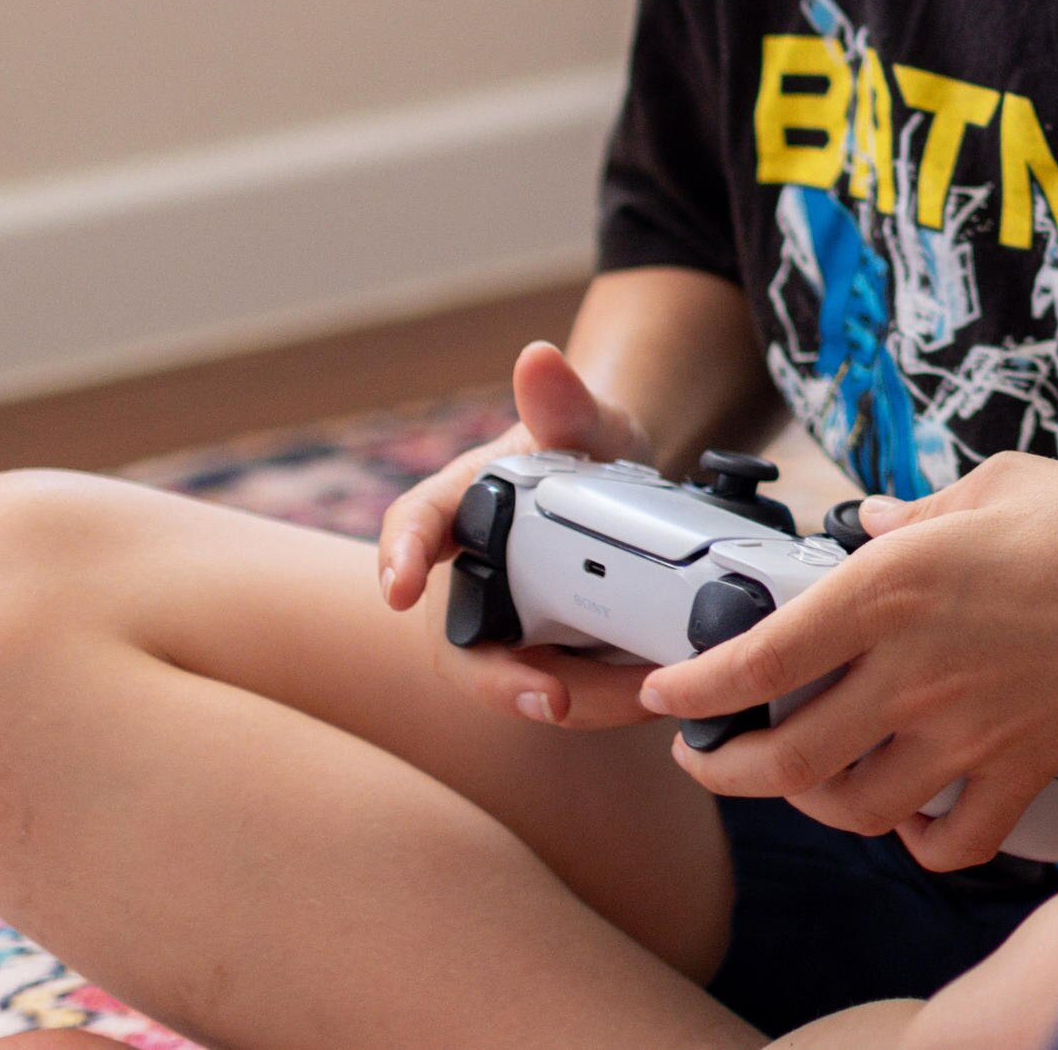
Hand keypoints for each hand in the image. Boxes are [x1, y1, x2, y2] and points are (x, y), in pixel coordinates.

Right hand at [373, 340, 676, 731]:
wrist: (622, 481)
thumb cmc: (584, 448)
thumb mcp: (587, 422)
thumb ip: (564, 401)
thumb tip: (540, 358)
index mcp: (461, 507)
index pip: (414, 525)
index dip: (401, 555)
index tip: (400, 585)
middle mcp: (469, 579)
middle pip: (461, 645)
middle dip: (502, 680)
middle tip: (557, 697)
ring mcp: (505, 626)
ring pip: (520, 680)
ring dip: (578, 699)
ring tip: (644, 692)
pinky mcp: (546, 657)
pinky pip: (565, 690)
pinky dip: (607, 698)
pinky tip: (657, 690)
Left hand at [651, 454, 1057, 871]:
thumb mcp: (995, 484)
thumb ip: (915, 506)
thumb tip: (865, 519)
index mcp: (893, 586)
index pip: (758, 658)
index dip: (694, 690)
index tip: (668, 698)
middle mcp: (913, 670)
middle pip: (784, 758)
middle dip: (726, 771)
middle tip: (710, 760)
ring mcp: (964, 733)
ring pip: (851, 808)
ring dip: (813, 806)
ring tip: (805, 784)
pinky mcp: (1016, 772)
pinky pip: (947, 841)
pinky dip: (919, 843)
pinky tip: (911, 818)